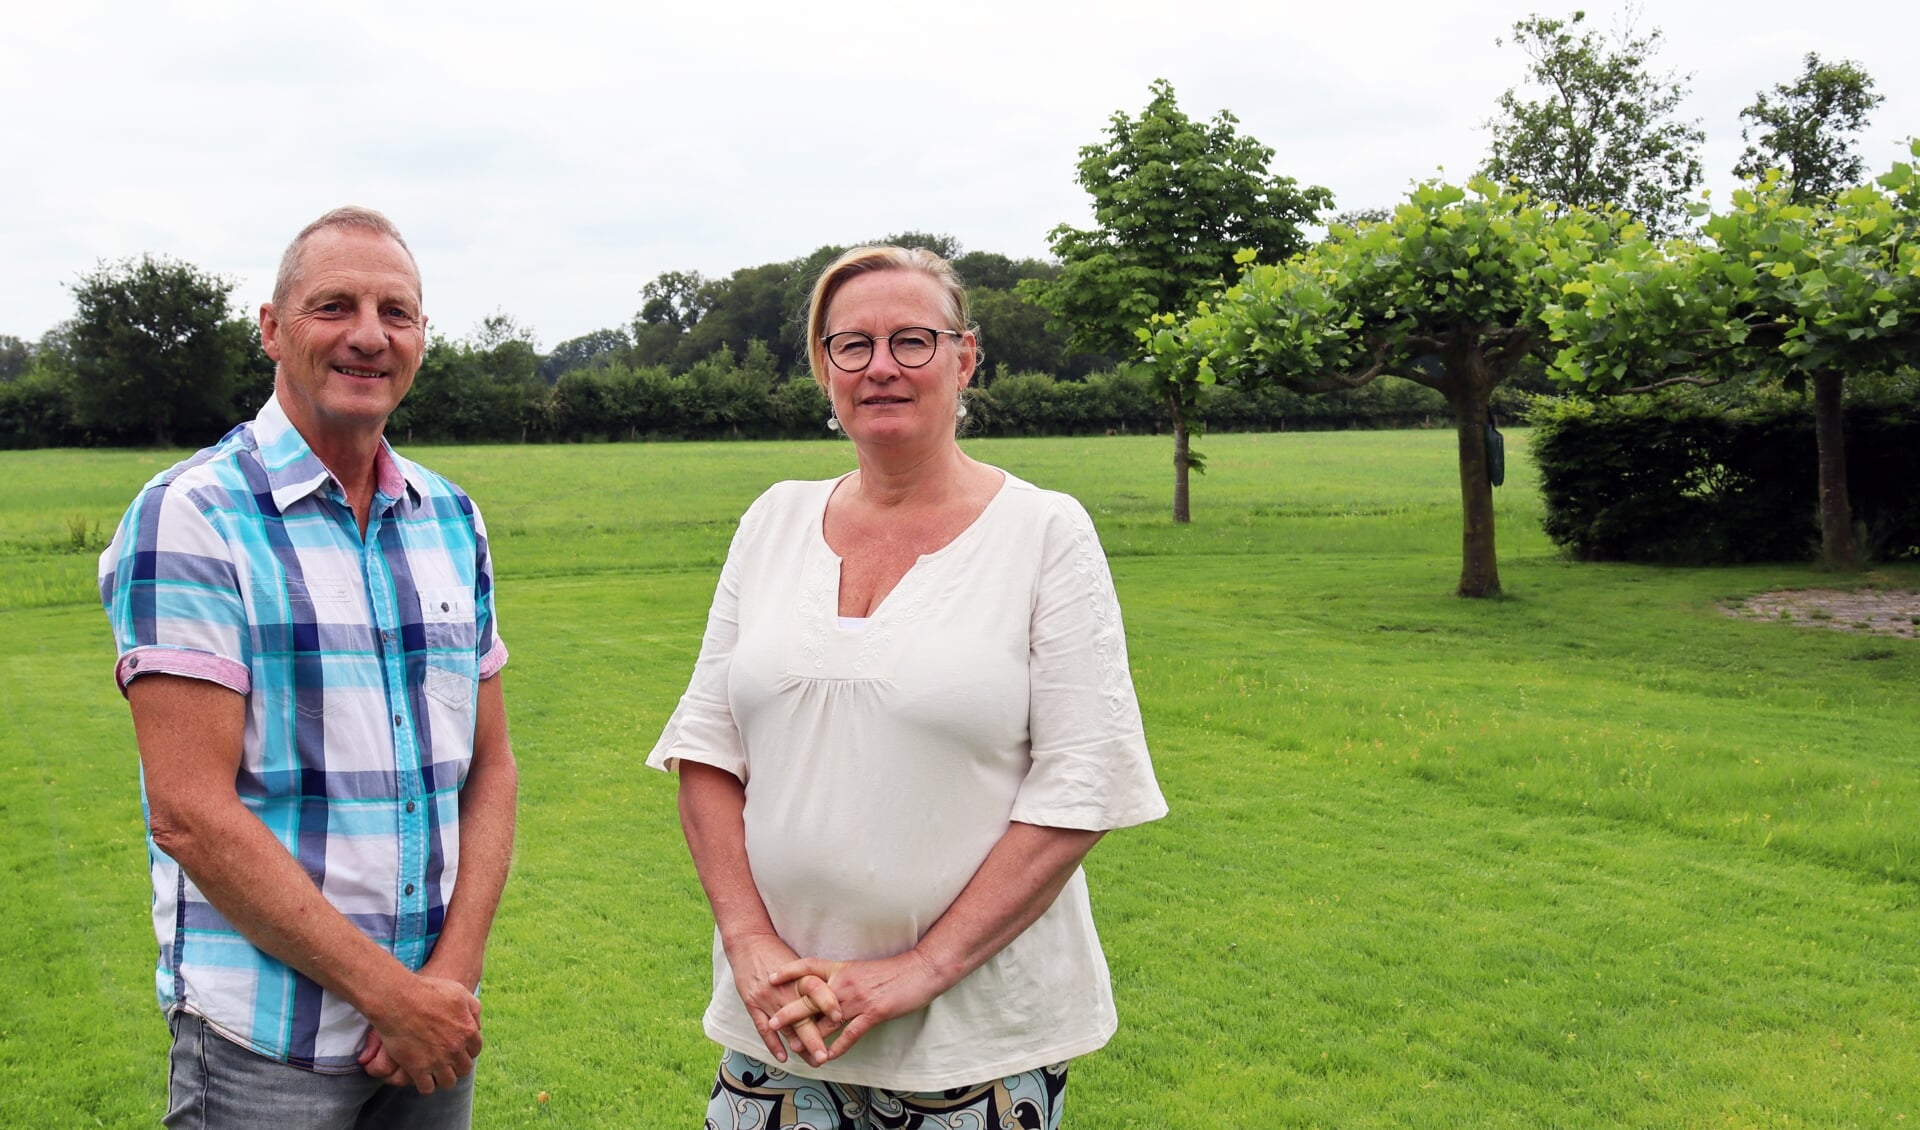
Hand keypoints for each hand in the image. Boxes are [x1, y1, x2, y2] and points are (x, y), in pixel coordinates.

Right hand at [357, 975, 482, 1092]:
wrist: (399, 1000)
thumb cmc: (427, 992)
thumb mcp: (458, 992)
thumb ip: (473, 1009)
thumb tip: (477, 1026)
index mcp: (468, 1031)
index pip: (475, 1051)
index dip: (466, 1051)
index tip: (457, 1050)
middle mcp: (456, 1048)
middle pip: (464, 1069)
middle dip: (456, 1066)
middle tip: (446, 1062)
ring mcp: (438, 1061)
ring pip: (448, 1082)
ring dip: (443, 1078)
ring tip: (434, 1072)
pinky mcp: (418, 1069)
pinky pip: (427, 1088)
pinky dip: (426, 1085)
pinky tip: (420, 1077)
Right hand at [724, 932, 830, 1065]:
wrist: (748, 942)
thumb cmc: (777, 952)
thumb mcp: (799, 963)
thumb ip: (813, 982)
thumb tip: (835, 998)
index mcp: (799, 976)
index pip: (816, 991)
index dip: (828, 1004)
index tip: (840, 1019)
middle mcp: (784, 989)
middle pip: (801, 1017)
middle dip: (814, 1039)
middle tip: (825, 1056)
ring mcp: (767, 998)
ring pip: (785, 1028)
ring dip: (799, 1047)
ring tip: (812, 1061)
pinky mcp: (752, 1003)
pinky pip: (763, 1028)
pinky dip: (773, 1044)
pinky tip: (783, 1057)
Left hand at [765, 951, 944, 1066]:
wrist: (921, 969)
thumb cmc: (894, 969)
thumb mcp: (863, 968)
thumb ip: (844, 977)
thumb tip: (827, 988)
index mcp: (843, 967)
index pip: (810, 966)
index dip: (789, 971)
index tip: (771, 977)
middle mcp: (846, 982)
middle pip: (811, 997)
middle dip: (791, 1011)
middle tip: (773, 1021)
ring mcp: (859, 999)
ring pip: (827, 1020)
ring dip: (810, 1035)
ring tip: (795, 1047)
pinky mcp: (874, 1013)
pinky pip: (851, 1034)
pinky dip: (838, 1047)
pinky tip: (828, 1057)